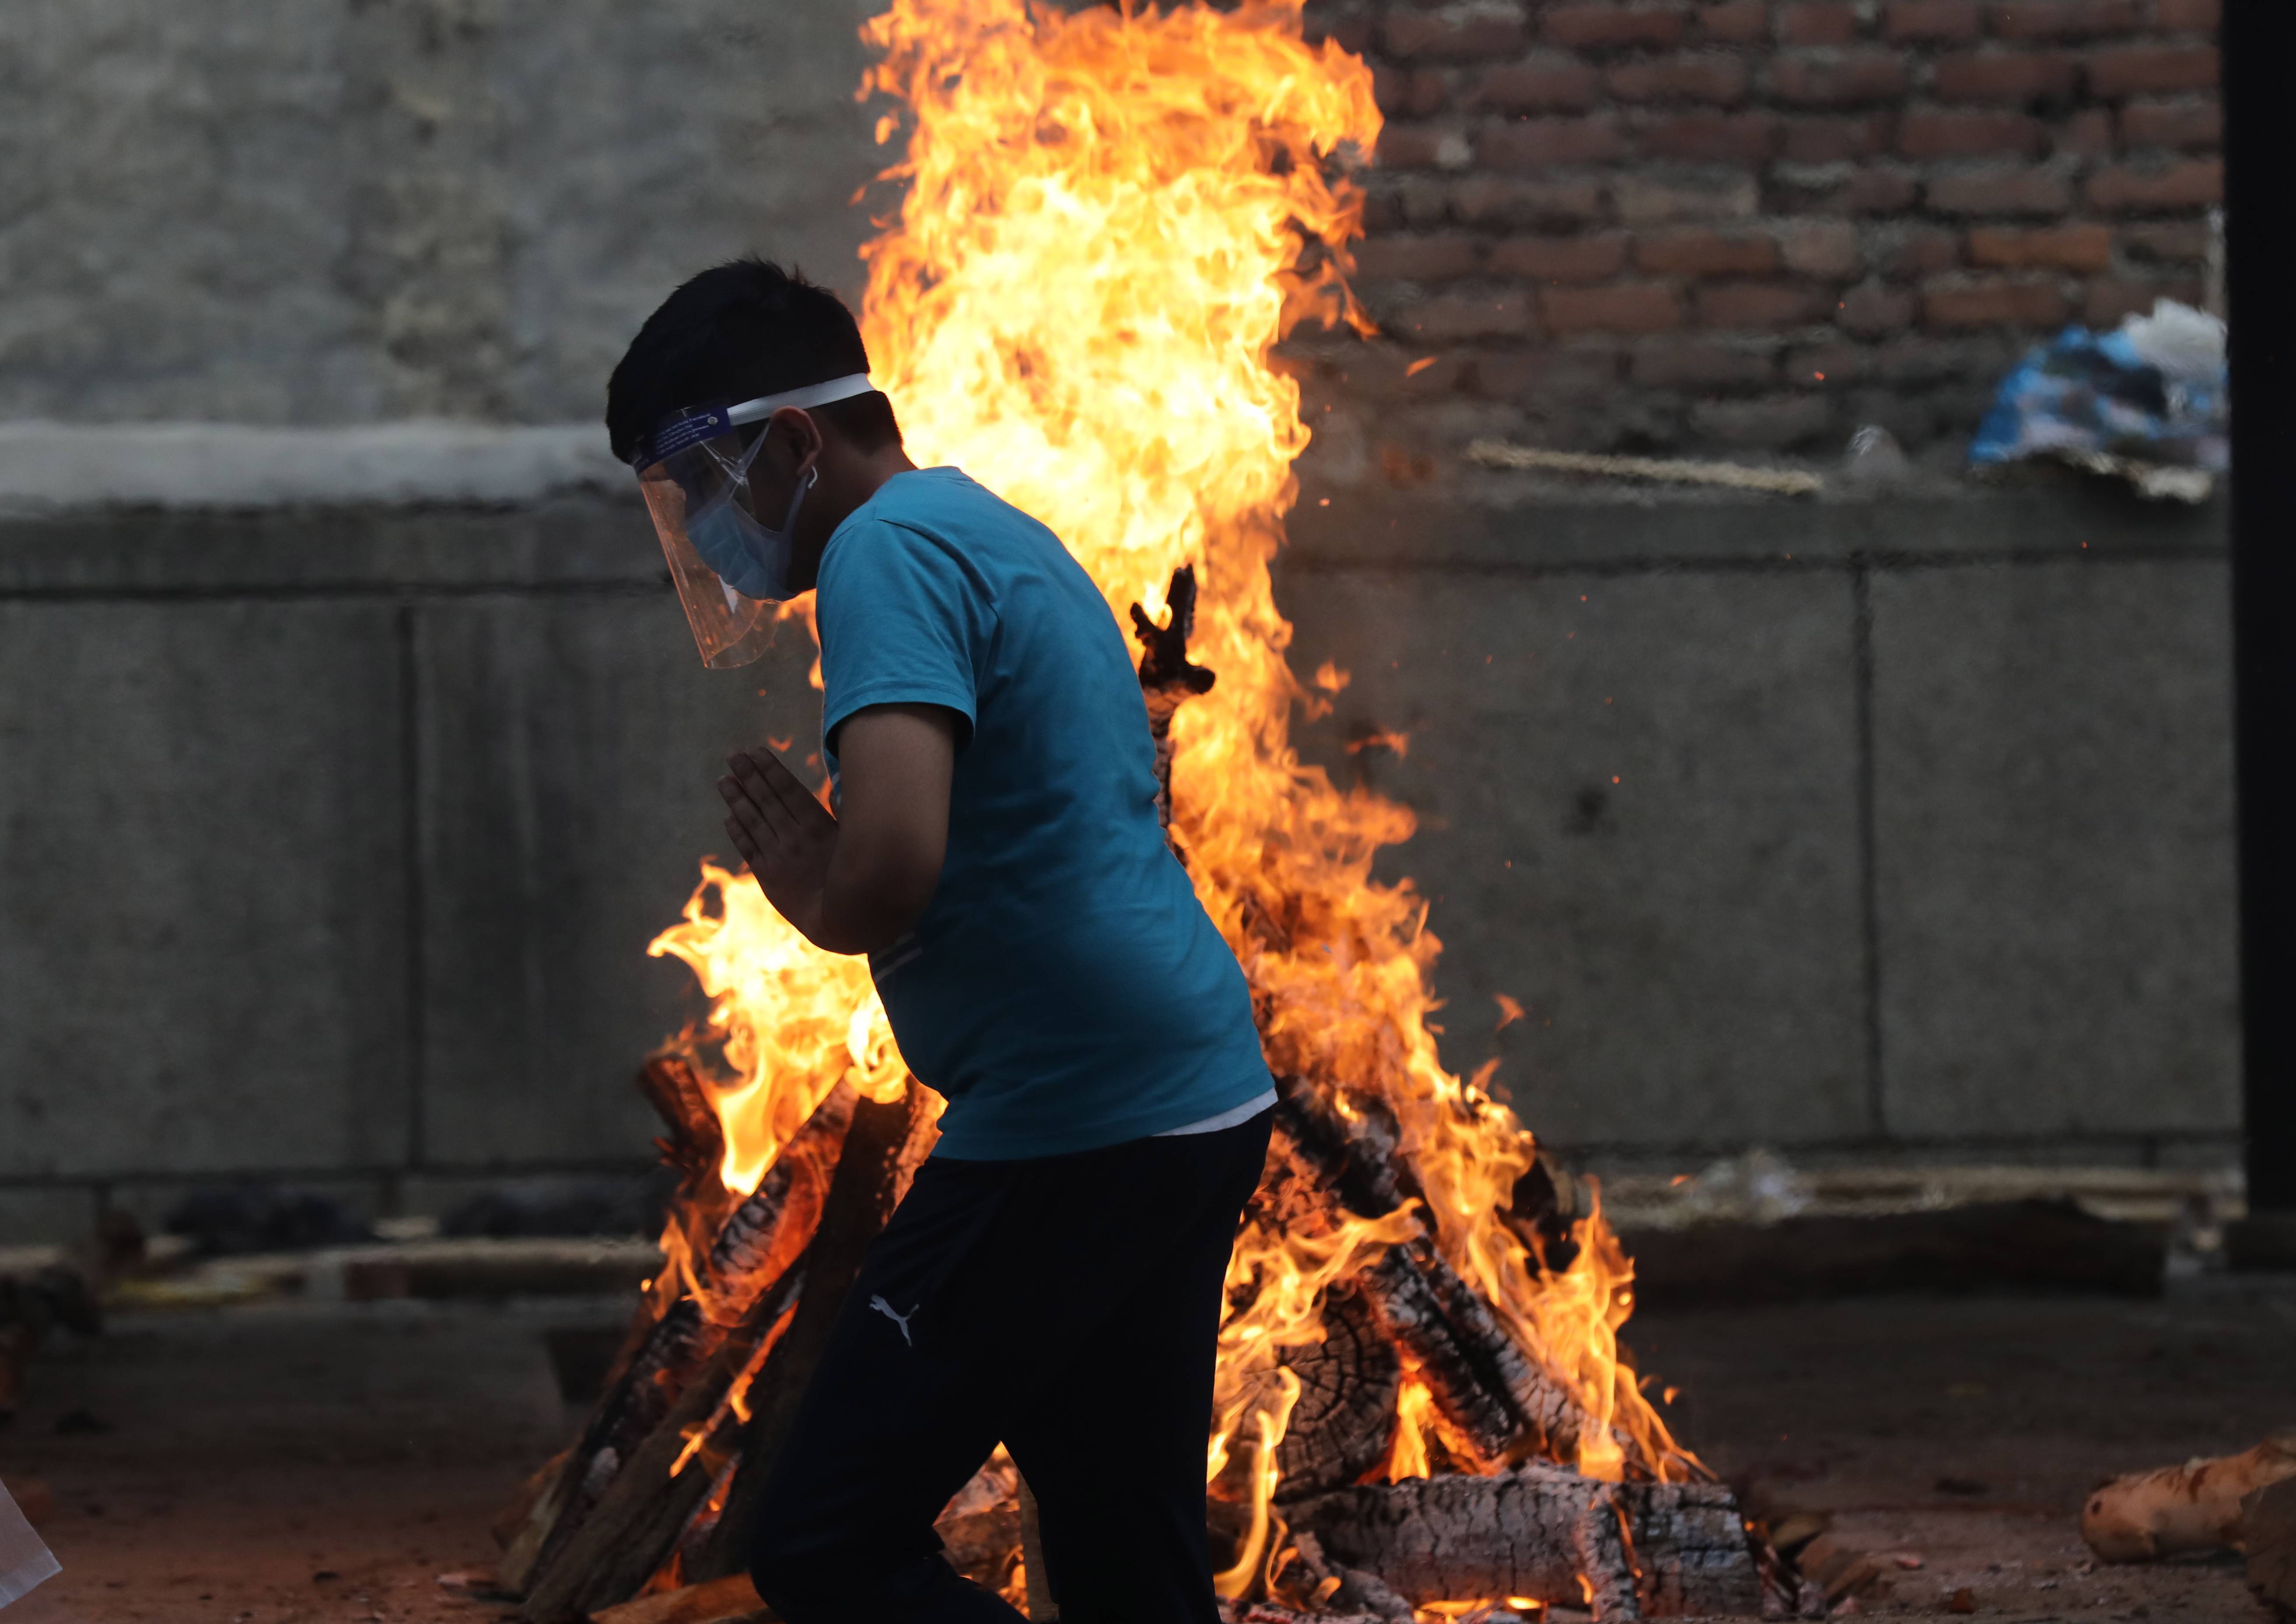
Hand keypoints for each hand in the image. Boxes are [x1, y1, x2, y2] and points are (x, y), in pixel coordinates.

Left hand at [718, 746, 838, 944]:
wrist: (839, 921)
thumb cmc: (854, 878)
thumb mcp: (853, 844)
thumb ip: (840, 816)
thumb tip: (831, 790)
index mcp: (817, 825)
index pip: (787, 789)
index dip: (769, 769)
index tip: (756, 752)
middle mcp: (794, 837)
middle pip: (766, 799)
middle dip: (748, 775)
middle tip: (733, 756)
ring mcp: (778, 856)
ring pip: (752, 820)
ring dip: (736, 798)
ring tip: (723, 780)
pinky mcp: (767, 876)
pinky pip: (748, 848)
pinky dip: (737, 831)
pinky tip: (729, 817)